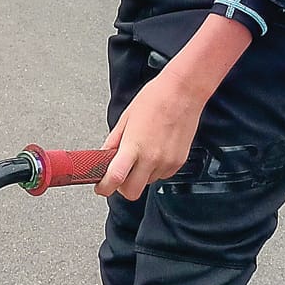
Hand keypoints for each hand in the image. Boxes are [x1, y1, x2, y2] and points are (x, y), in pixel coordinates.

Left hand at [96, 70, 207, 200]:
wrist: (183, 92)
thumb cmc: (155, 98)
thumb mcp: (126, 117)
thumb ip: (114, 140)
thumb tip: (105, 155)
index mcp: (134, 145)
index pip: (115, 178)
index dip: (104, 188)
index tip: (101, 187)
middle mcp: (152, 158)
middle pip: (132, 192)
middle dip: (122, 187)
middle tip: (119, 175)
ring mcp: (167, 162)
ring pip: (147, 182)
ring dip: (140, 174)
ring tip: (142, 151)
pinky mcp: (179, 163)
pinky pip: (162, 175)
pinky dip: (155, 168)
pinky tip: (156, 150)